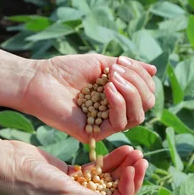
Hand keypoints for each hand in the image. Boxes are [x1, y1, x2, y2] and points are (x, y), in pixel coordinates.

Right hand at [0, 142, 147, 194]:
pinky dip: (108, 162)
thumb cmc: (30, 181)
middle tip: (141, 158)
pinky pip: (96, 171)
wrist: (5, 162)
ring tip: (134, 151)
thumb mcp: (64, 193)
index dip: (127, 190)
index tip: (134, 169)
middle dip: (128, 177)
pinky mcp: (71, 177)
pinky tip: (121, 150)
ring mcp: (75, 193)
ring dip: (121, 167)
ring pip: (107, 181)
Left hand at [20, 54, 156, 142]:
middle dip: (139, 84)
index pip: (146, 91)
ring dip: (131, 93)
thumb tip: (154, 70)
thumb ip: (127, 67)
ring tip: (113, 79)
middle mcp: (115, 112)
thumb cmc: (65, 70)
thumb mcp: (101, 63)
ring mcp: (106, 124)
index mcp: (118, 96)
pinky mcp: (95, 134)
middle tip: (118, 70)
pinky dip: (119, 103)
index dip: (141, 76)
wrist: (39, 80)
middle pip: (146, 105)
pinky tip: (107, 88)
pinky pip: (120, 124)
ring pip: (138, 116)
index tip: (122, 61)